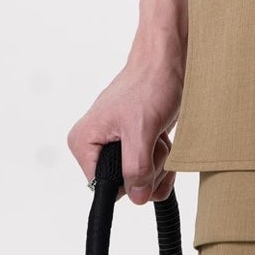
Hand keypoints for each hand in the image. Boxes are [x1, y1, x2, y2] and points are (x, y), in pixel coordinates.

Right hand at [67, 55, 182, 204]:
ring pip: (141, 178)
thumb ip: (136, 168)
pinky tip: (165, 139)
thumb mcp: (142, 130)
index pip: (104, 188)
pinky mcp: (136, 142)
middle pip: (125, 185)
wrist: (170, 58)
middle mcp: (96, 145)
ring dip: (159, 161)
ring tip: (158, 132)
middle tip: (154, 138)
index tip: (143, 155)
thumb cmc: (151, 82)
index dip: (129, 179)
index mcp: (85, 143)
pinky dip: (164, 158)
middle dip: (149, 168)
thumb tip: (138, 197)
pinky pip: (151, 169)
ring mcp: (117, 144)